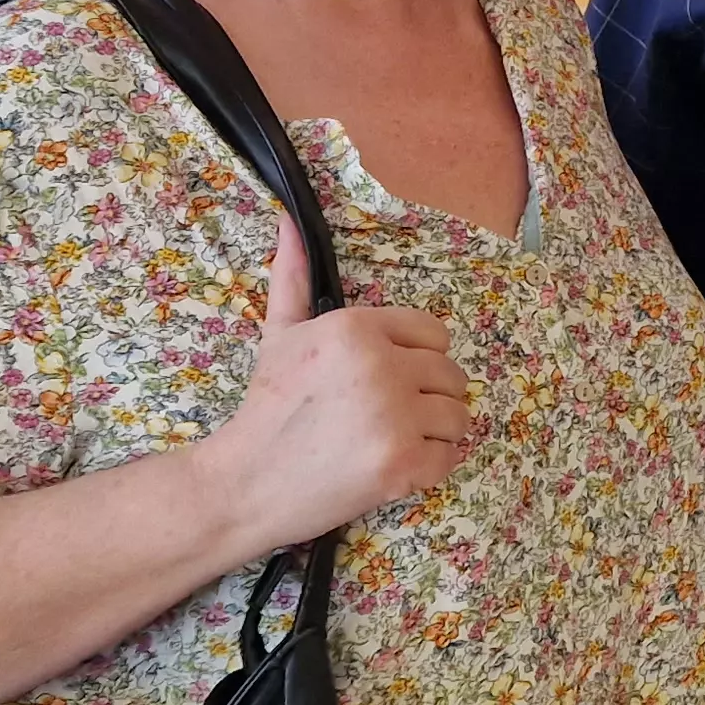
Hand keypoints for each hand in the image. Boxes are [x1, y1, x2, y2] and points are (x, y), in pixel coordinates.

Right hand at [190, 221, 473, 552]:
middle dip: (427, 396)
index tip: (388, 379)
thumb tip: (289, 222)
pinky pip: (450, 458)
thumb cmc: (269, 406)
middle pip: (451, 375)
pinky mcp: (404, 464)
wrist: (246, 482)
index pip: (433, 334)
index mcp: (358, 329)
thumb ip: (292, 277)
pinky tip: (390, 466)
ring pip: (458, 416)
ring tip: (390, 439)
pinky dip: (428, 468)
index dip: (416, 358)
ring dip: (434, 432)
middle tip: (387, 416)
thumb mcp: (280, 334)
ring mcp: (396, 418)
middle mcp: (383, 367)